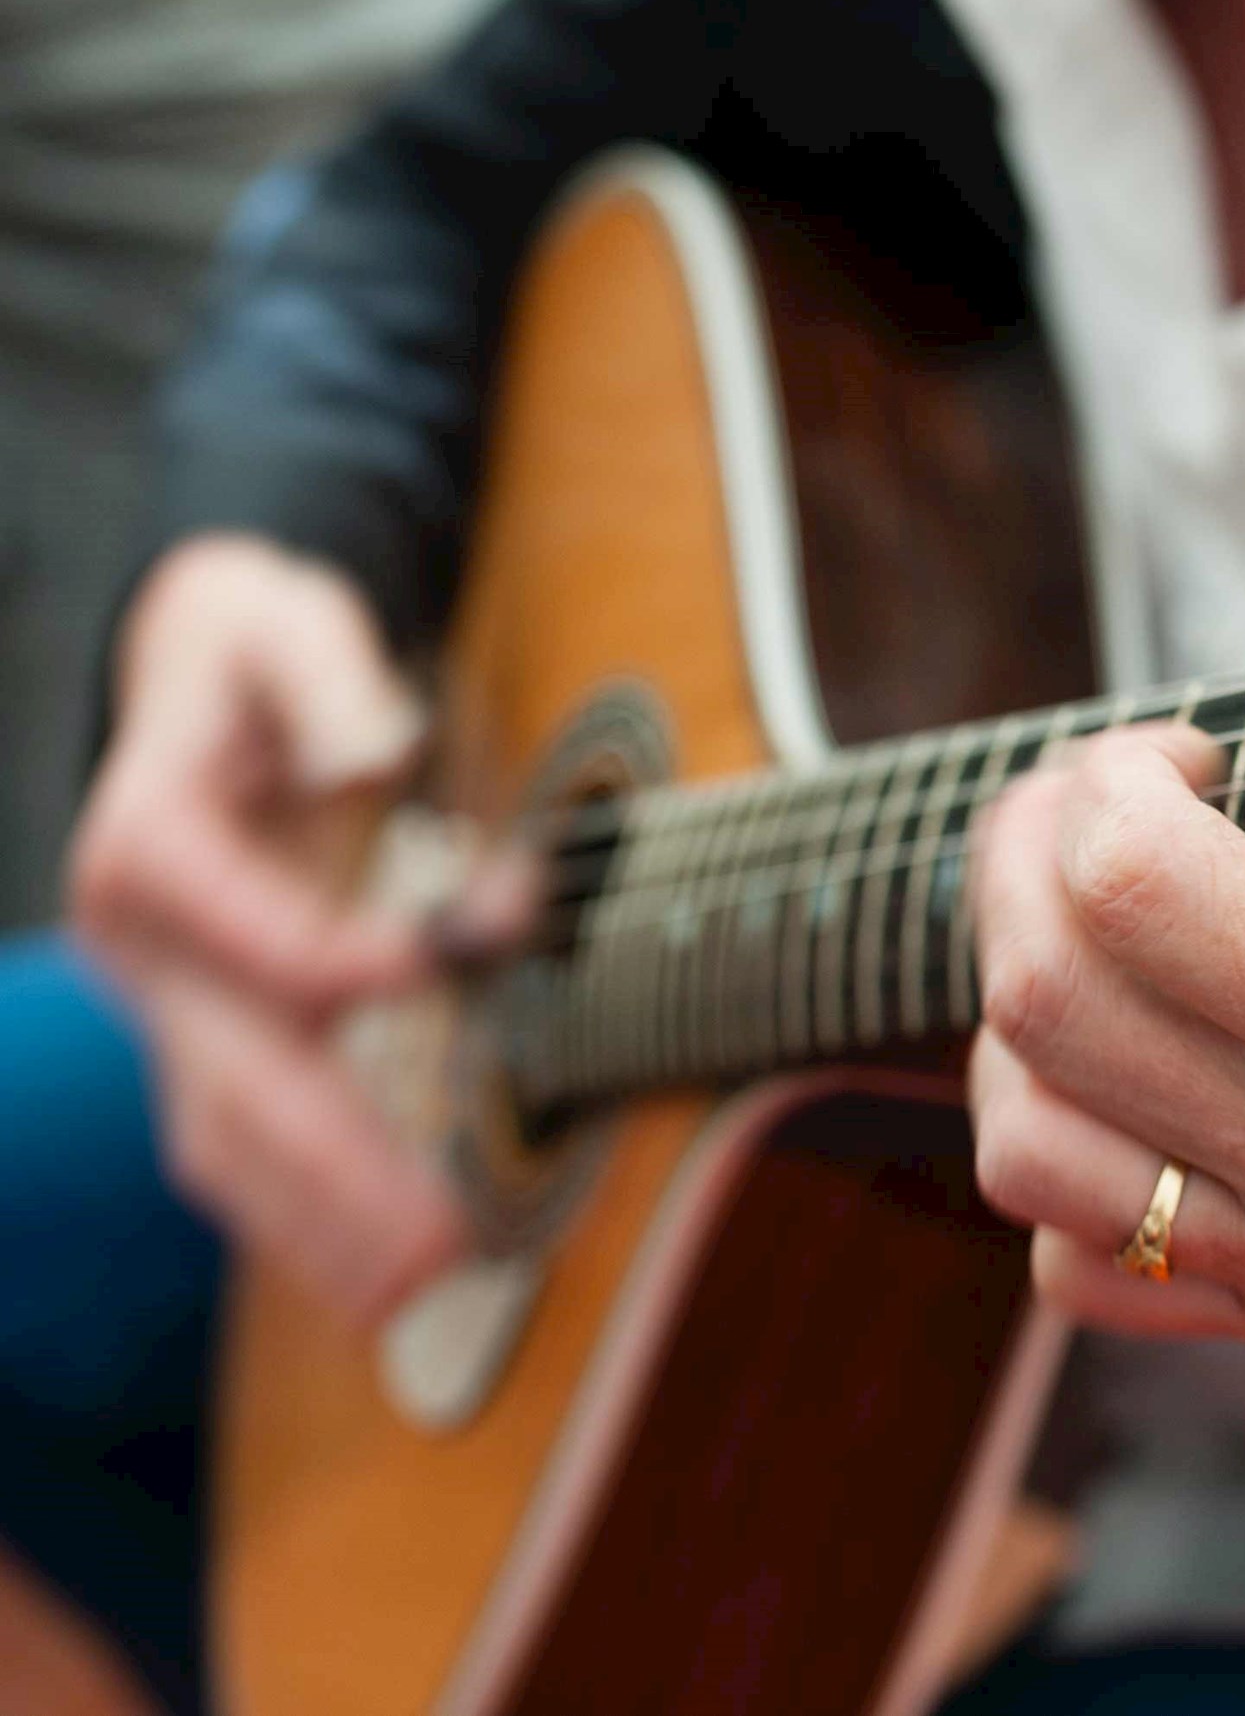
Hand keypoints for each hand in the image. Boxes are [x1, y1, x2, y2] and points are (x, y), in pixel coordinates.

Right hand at [69, 534, 466, 1323]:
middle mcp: (147, 947)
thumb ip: (324, 676)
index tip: (426, 962)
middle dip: (330, 1161)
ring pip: (225, 1141)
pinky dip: (306, 1217)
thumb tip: (374, 745)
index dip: (321, 949)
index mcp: (151, 839)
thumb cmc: (255, 650)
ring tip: (411, 1294)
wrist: (205, 682)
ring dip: (318, 1225)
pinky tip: (377, 1278)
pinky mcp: (215, 1045)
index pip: (229, 917)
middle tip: (429, 1240)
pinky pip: (246, 1149)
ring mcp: (174, 1011)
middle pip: (229, 1072)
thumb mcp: (278, 618)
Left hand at [966, 368, 1244, 1352]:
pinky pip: (1083, 1268)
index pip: (1135, 893)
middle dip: (1035, 858)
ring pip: (1028, 1148)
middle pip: (1048, 1004)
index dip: (1113, 777)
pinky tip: (1140, 1062)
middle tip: (1107, 802)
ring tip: (1106, 930)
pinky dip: (1067, 1155)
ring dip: (1025, 1010)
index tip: (1179, 752)